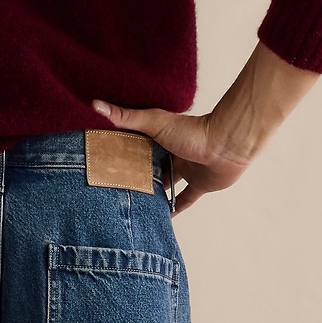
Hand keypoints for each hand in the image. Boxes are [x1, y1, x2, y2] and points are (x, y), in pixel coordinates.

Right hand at [93, 45, 319, 213]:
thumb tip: (95, 104)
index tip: (103, 166)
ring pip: (166, 185)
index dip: (121, 156)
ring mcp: (186, 170)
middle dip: (136, 178)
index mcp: (159, 139)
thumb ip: (125, 117)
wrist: (226, 145)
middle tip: (116, 192)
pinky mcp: (200, 185)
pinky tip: (164, 218)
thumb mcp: (153, 123)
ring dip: (155, 194)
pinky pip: (185, 199)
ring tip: (135, 207)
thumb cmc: (192, 131)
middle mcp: (171, 154)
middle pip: (150, 168)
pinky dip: (176, 208)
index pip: (135, 148)